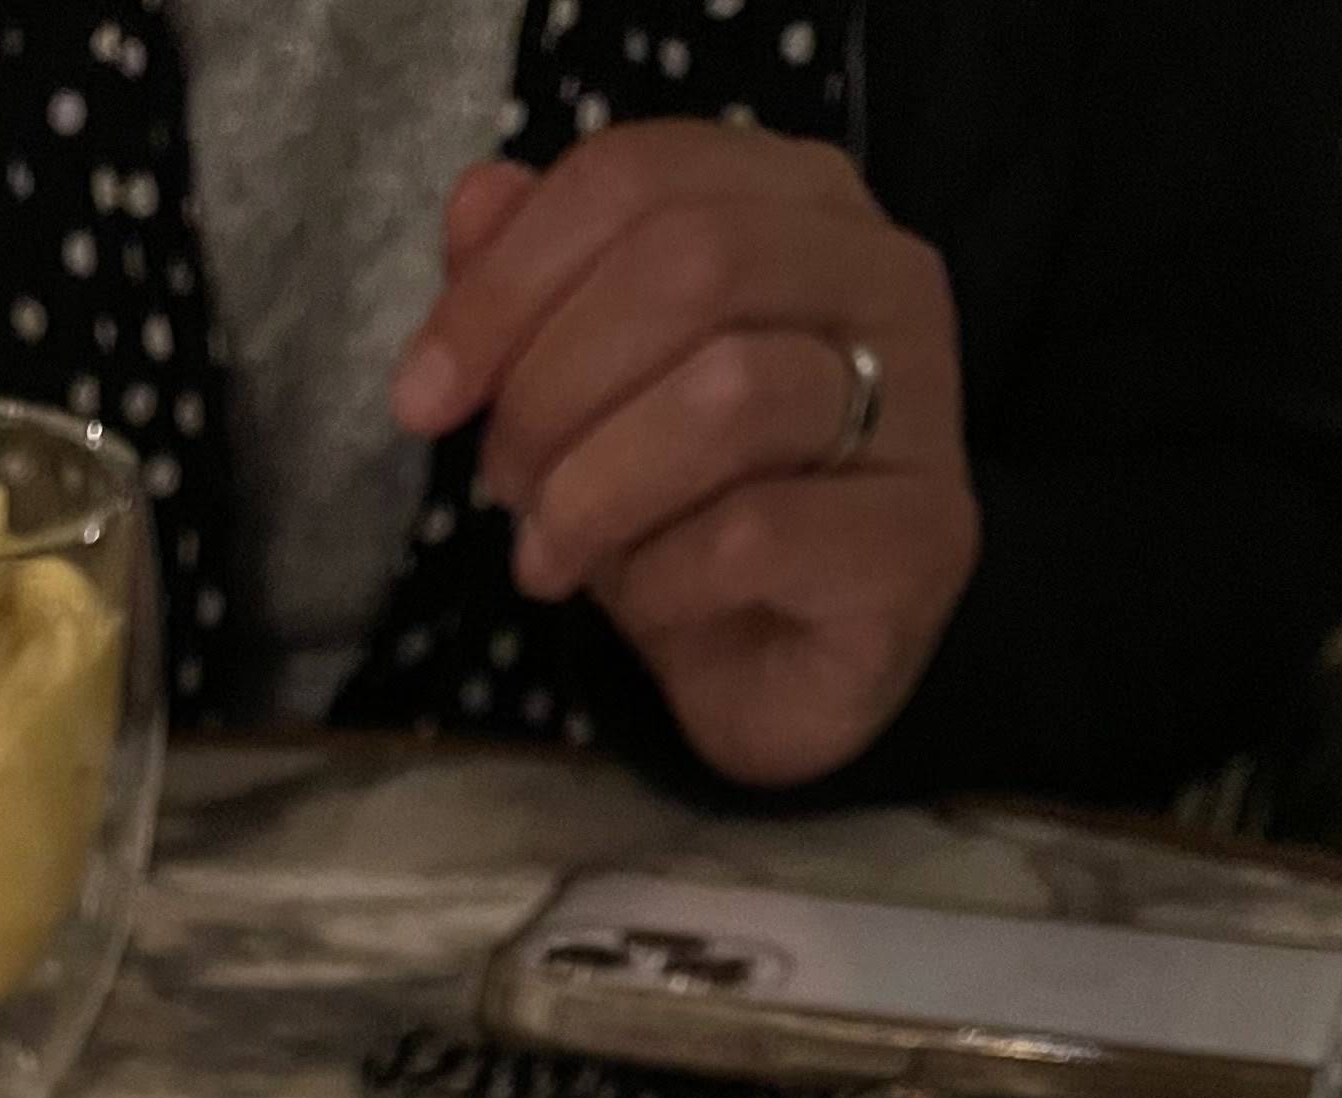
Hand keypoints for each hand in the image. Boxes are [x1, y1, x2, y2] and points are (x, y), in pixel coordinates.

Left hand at [392, 125, 978, 789]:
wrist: (785, 675)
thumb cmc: (688, 516)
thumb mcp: (586, 398)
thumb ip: (534, 291)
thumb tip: (475, 204)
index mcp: (800, 204)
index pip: (638, 178)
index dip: (505, 283)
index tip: (421, 396)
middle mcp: (883, 277)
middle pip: (688, 263)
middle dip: (551, 388)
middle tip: (501, 485)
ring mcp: (920, 407)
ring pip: (727, 394)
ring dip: (596, 489)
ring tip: (550, 556)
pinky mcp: (920, 539)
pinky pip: (754, 535)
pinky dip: (661, 578)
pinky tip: (645, 602)